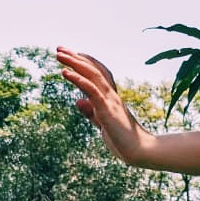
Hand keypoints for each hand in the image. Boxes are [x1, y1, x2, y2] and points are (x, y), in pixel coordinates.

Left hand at [56, 46, 148, 164]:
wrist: (140, 152)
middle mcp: (112, 96)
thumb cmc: (124, 140)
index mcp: (111, 99)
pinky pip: (92, 91)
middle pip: (94, 70)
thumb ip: (91, 112)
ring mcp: (111, 102)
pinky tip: (65, 72)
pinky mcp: (107, 111)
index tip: (71, 54)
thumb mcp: (102, 124)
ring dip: (75, 63)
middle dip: (76, 57)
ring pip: (93, 75)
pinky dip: (78, 79)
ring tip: (59, 54)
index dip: (86, 62)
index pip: (99, 74)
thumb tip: (77, 101)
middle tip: (59, 48)